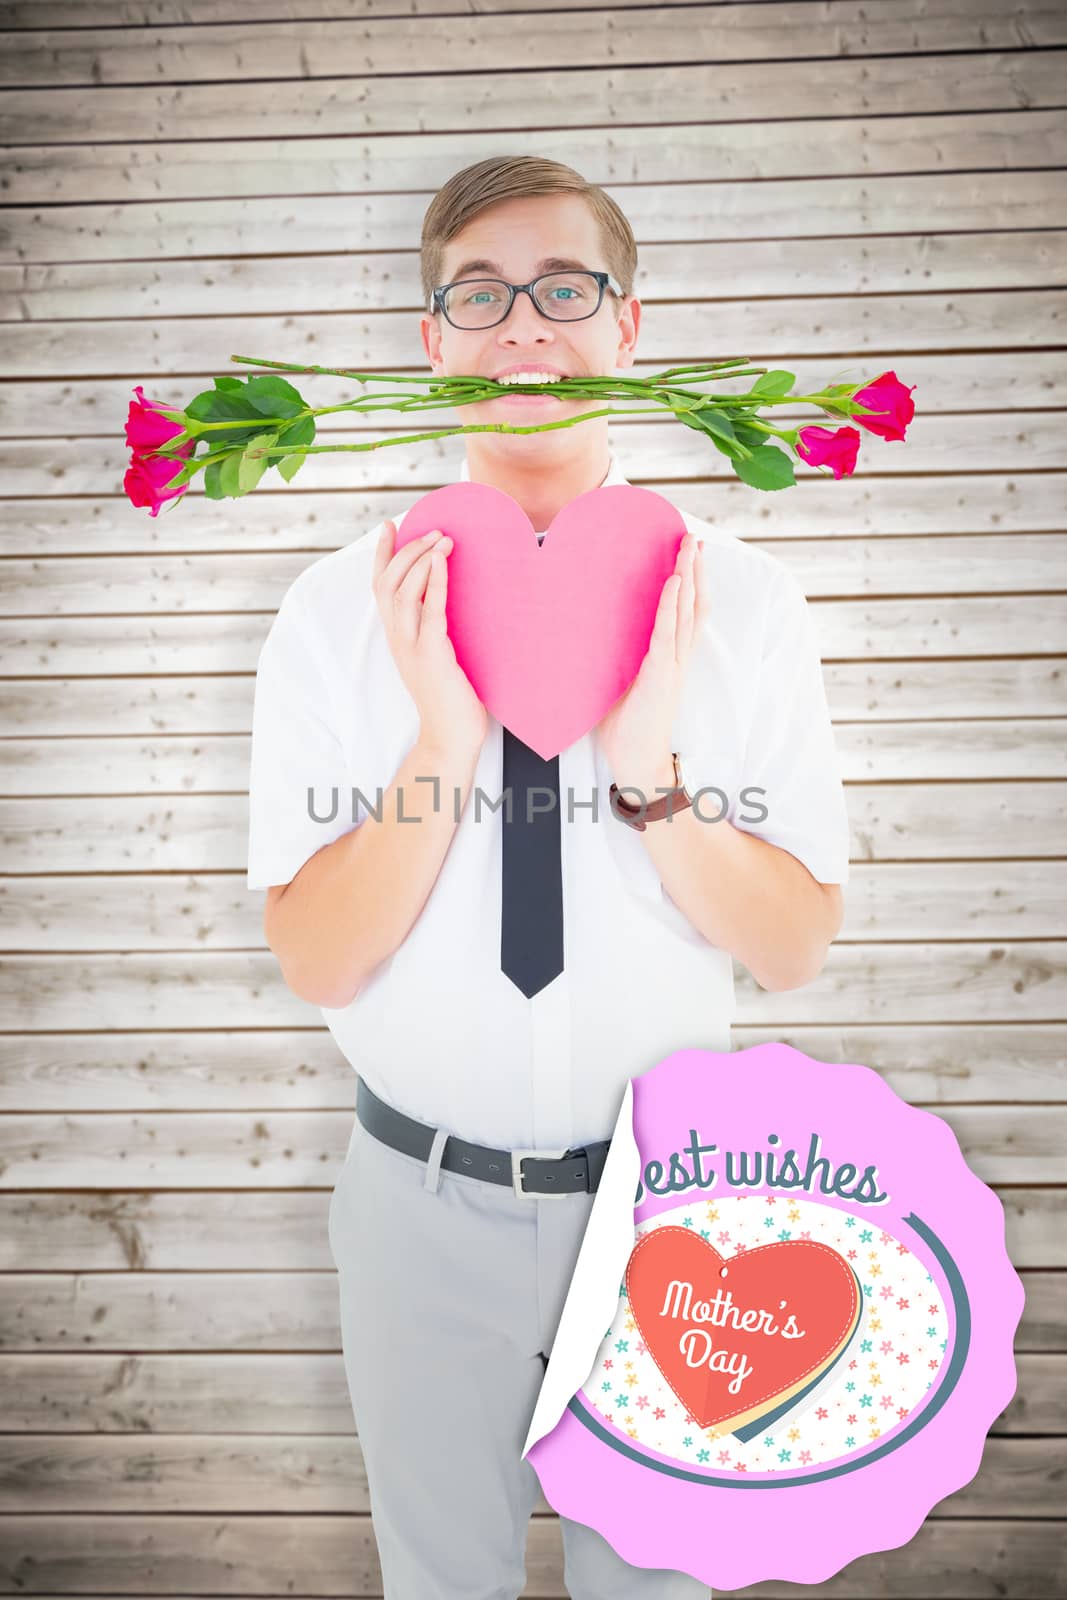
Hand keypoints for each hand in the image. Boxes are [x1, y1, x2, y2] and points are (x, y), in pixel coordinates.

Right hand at [373, 520, 487, 757]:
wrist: (450, 738)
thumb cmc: (450, 700)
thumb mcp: (437, 657)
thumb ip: (433, 631)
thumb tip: (445, 601)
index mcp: (396, 638)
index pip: (379, 588)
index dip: (382, 555)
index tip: (390, 526)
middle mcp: (397, 639)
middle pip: (387, 583)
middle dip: (406, 550)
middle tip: (431, 529)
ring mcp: (411, 647)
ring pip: (403, 591)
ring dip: (421, 559)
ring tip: (442, 538)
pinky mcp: (431, 655)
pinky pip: (430, 610)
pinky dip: (435, 581)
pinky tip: (442, 561)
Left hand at [596, 531, 706, 789]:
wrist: (636, 762)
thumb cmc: (625, 728)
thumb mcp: (617, 684)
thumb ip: (612, 660)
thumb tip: (585, 639)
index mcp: (669, 659)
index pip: (684, 614)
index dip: (689, 584)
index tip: (688, 555)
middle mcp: (677, 658)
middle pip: (694, 605)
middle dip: (695, 570)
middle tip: (695, 538)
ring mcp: (673, 665)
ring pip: (688, 612)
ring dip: (689, 577)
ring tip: (690, 547)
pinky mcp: (662, 674)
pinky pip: (669, 633)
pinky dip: (673, 605)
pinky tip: (675, 581)